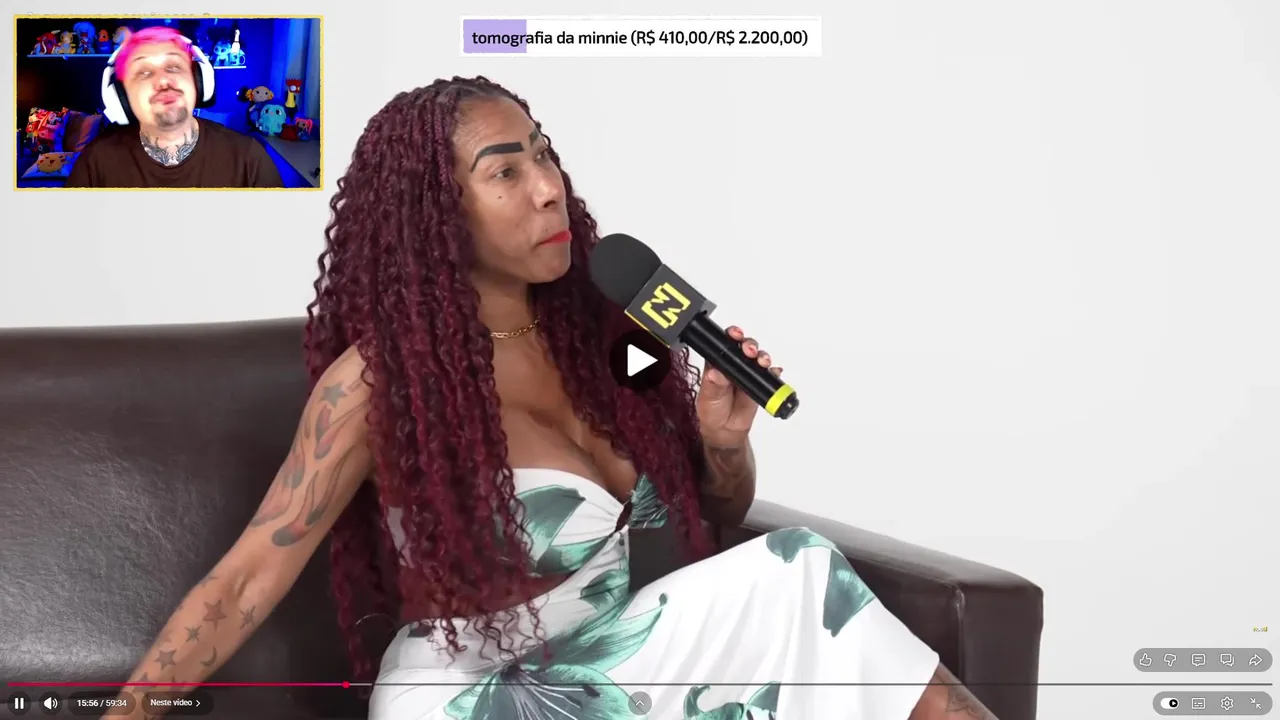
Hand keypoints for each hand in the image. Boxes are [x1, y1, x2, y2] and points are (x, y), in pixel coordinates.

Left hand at [695, 325, 782, 446]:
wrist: (725, 429)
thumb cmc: (712, 409)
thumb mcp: (708, 397)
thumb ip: (713, 385)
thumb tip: (716, 373)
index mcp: (717, 362)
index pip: (724, 343)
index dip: (731, 335)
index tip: (735, 335)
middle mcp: (734, 363)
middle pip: (745, 346)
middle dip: (749, 344)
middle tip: (749, 351)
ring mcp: (748, 372)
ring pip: (758, 358)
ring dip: (763, 357)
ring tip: (762, 362)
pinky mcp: (759, 383)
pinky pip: (769, 375)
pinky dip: (773, 372)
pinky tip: (774, 372)